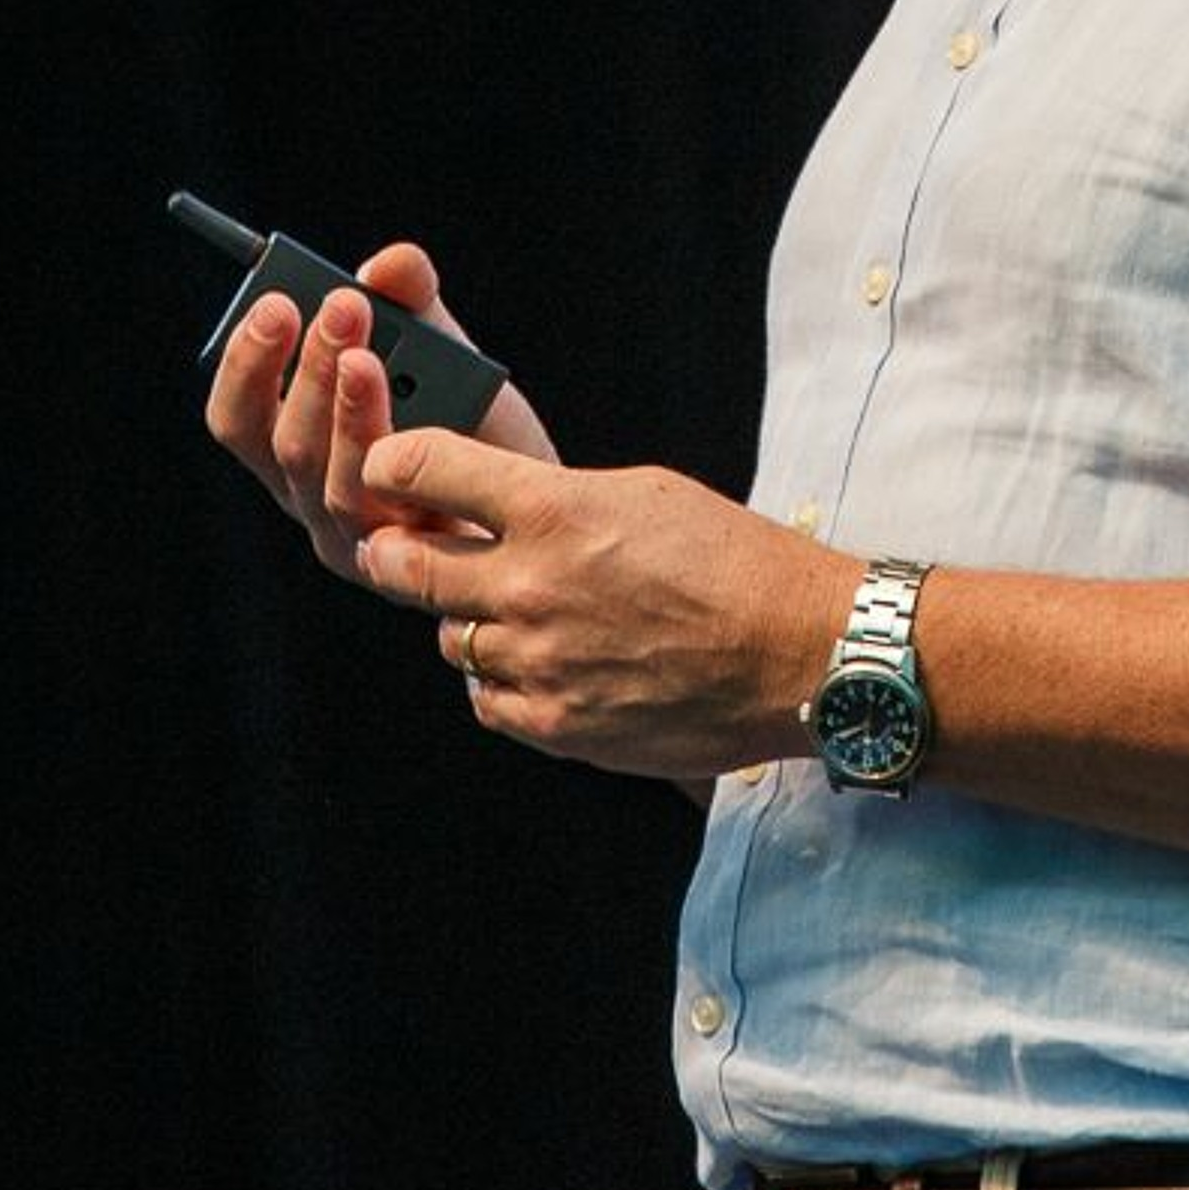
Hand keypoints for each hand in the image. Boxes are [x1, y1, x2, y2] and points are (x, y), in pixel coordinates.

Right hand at [202, 240, 555, 579]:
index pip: (239, 413)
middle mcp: (308, 492)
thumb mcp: (444, 352)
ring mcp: (351, 534)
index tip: (275, 301)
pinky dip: (392, 462)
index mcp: (294, 439)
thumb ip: (414, 305)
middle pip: (277, 441)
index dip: (246, 360)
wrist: (538, 506)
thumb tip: (389, 264)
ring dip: (342, 411)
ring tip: (367, 356)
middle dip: (306, 369)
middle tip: (340, 306)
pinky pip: (384, 513)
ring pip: (325, 478)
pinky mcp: (398, 566)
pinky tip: (415, 424)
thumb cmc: (474, 427)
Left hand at [354, 431, 856, 783]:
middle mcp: (533, 587)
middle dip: (393, 551)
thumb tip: (496, 509)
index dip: (394, 464)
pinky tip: (543, 661)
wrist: (798, 652)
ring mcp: (539, 663)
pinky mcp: (556, 726)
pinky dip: (501, 679)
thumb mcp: (643, 492)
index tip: (390, 467)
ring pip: (450, 638)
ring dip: (470, 620)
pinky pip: (487, 699)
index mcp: (556, 511)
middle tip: (399, 547)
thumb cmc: (735, 561)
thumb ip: (556, 501)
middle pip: (403, 566)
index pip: (426, 470)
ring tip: (520, 610)